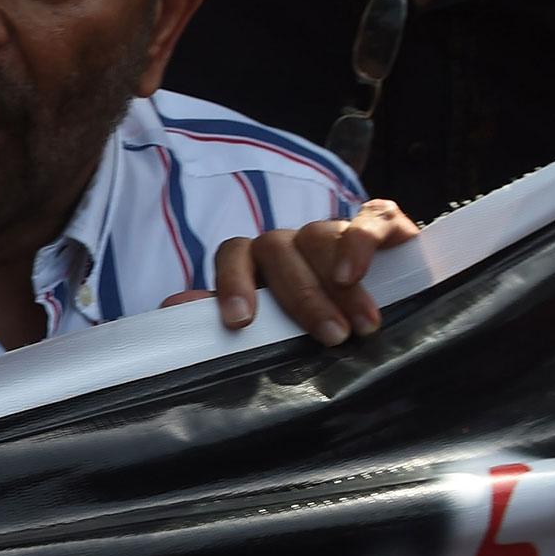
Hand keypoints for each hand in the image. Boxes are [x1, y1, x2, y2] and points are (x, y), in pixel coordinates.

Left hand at [205, 199, 421, 340]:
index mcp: (256, 261)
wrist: (382, 296)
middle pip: (279, 249)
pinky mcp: (378, 223)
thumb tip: (172, 308)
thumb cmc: (312, 320)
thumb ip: (224, 316)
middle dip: (304, 297)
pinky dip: (362, 242)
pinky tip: (362, 272)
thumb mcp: (270, 324)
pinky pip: (370, 218)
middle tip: (331, 337)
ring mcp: (330, 229)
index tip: (239, 321)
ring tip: (361, 325)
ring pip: (321, 236)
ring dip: (339, 283)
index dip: (233, 283)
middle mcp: (290, 241)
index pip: (233, 253)